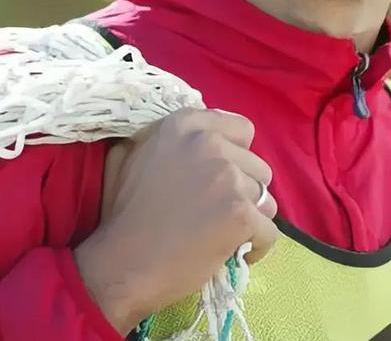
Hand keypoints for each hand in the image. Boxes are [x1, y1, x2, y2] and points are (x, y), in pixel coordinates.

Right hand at [74, 108, 277, 333]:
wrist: (121, 265)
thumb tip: (202, 133)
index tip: (221, 177)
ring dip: (251, 217)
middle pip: (257, 165)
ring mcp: (227, 178)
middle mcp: (209, 144)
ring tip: (224, 234)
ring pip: (266, 198)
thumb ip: (171, 136)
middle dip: (243, 190)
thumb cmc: (123, 213)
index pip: (241, 129)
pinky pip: (269, 231)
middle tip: (216, 212)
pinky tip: (234, 253)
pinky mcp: (240, 214)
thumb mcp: (135, 154)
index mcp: (185, 125)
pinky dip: (256, 246)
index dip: (236, 155)